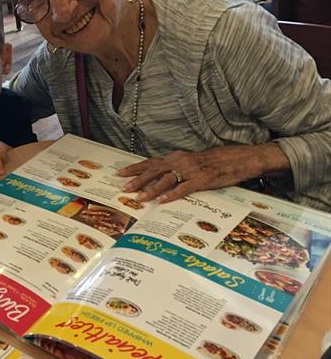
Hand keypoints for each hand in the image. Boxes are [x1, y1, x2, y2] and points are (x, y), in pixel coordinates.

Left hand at [117, 144, 287, 203]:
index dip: (135, 168)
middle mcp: (181, 162)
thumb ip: (176, 168)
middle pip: (154, 171)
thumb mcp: (191, 162)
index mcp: (177, 158)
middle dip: (137, 180)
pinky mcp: (203, 180)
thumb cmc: (213, 162)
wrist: (238, 159)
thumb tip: (159, 178)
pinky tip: (162, 200)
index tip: (120, 174)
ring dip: (151, 189)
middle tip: (124, 188)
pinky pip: (184, 188)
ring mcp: (191, 171)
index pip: (151, 163)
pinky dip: (172, 194)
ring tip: (139, 198)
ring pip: (166, 179)